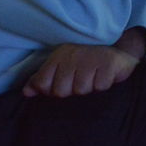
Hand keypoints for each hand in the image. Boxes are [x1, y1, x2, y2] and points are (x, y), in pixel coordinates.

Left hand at [22, 43, 138, 97]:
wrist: (119, 53)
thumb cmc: (87, 64)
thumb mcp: (63, 68)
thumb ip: (43, 80)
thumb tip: (26, 92)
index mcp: (59, 55)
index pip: (42, 83)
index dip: (51, 90)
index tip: (65, 84)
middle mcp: (73, 54)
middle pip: (61, 91)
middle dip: (73, 90)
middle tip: (83, 79)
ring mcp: (91, 57)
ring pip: (81, 90)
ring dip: (90, 88)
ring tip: (95, 77)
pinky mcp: (109, 63)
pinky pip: (100, 87)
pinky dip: (104, 85)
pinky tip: (106, 75)